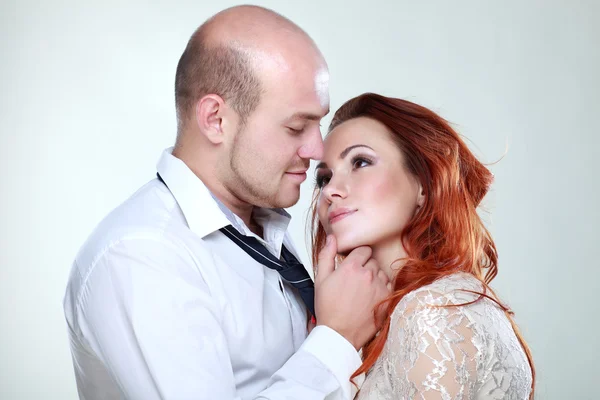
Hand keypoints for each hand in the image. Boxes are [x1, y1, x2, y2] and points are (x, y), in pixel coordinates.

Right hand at [314, 235, 391, 349]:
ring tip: (362, 290)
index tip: (354, 265)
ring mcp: (379, 286)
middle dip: (365, 266)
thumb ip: (327, 255)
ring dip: (374, 277)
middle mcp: (368, 274)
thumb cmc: (329, 308)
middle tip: (355, 280)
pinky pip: (389, 284)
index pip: (363, 249)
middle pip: (372, 260)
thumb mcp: (321, 279)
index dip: (358, 256)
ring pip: (381, 272)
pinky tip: (370, 296)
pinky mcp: (387, 298)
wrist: (339, 334)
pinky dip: (382, 287)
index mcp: (351, 267)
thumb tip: (332, 238)